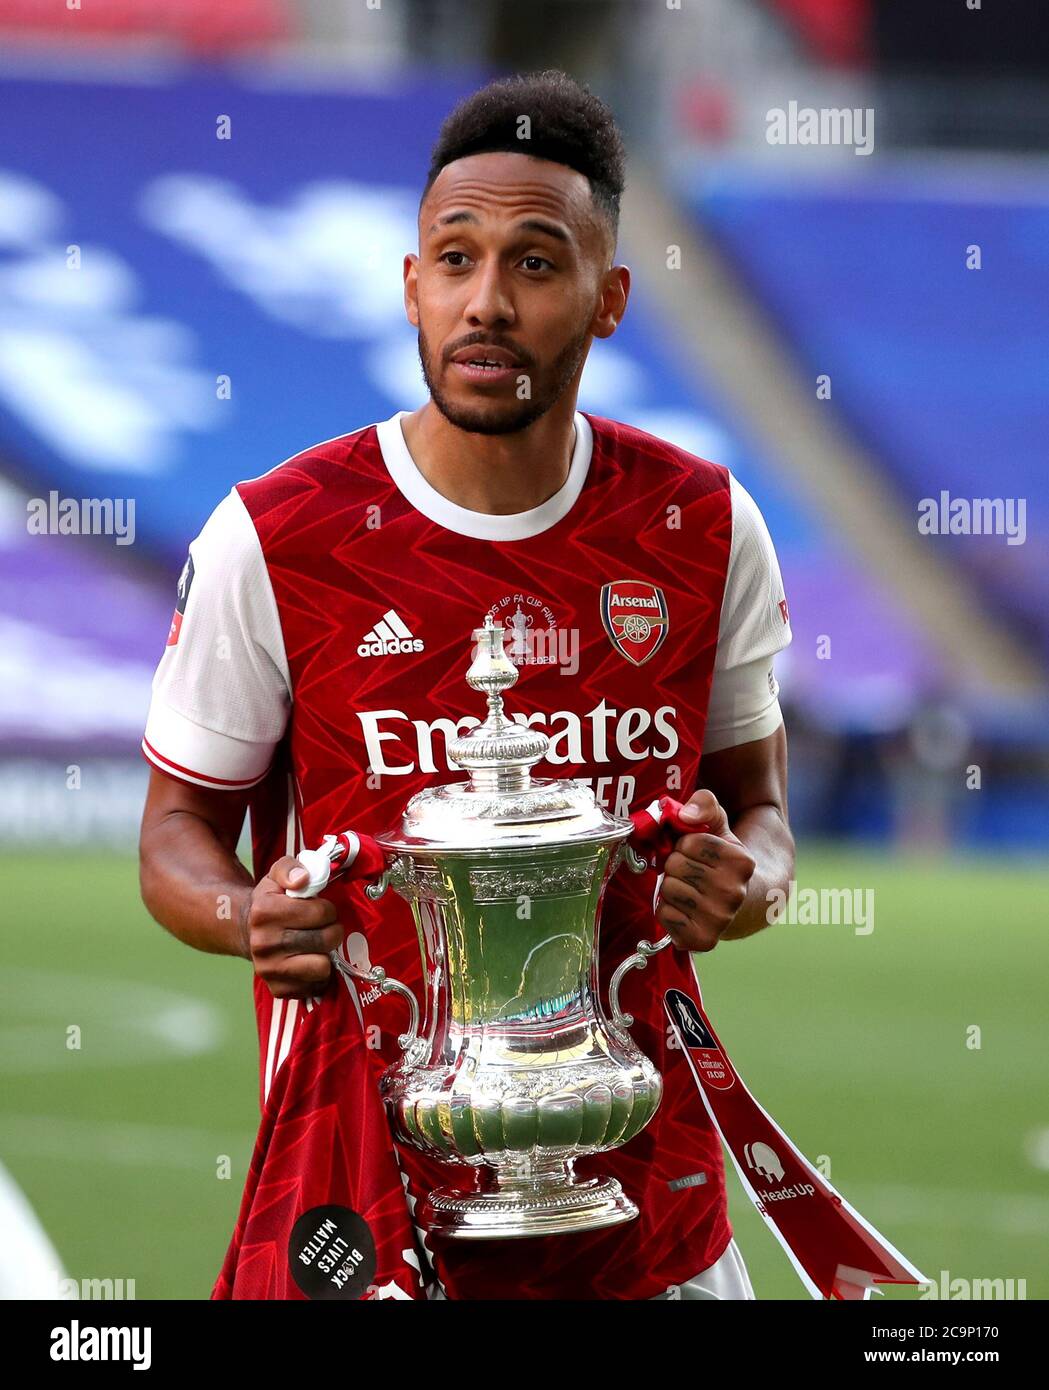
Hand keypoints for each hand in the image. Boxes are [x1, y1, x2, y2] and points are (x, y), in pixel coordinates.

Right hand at [243, 856, 341, 998]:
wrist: (247, 932)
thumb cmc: (270, 901)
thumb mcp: (276, 875)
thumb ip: (291, 868)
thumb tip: (303, 879)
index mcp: (264, 912)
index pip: (321, 912)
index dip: (327, 909)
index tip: (320, 909)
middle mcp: (264, 944)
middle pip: (325, 940)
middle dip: (332, 931)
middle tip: (324, 927)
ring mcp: (269, 970)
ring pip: (322, 967)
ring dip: (326, 954)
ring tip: (318, 945)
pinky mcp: (278, 990)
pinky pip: (315, 986)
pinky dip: (318, 975)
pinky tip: (309, 961)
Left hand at [655, 790, 755, 952]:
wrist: (740, 903)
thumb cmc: (721, 860)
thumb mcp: (718, 825)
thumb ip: (704, 805)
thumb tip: (684, 814)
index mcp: (741, 862)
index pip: (689, 841)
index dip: (687, 844)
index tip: (699, 854)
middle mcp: (734, 893)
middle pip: (675, 865)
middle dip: (676, 864)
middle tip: (690, 873)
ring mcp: (719, 919)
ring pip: (667, 889)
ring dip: (670, 886)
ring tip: (688, 889)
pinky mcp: (702, 940)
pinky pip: (663, 915)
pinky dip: (666, 909)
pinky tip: (684, 908)